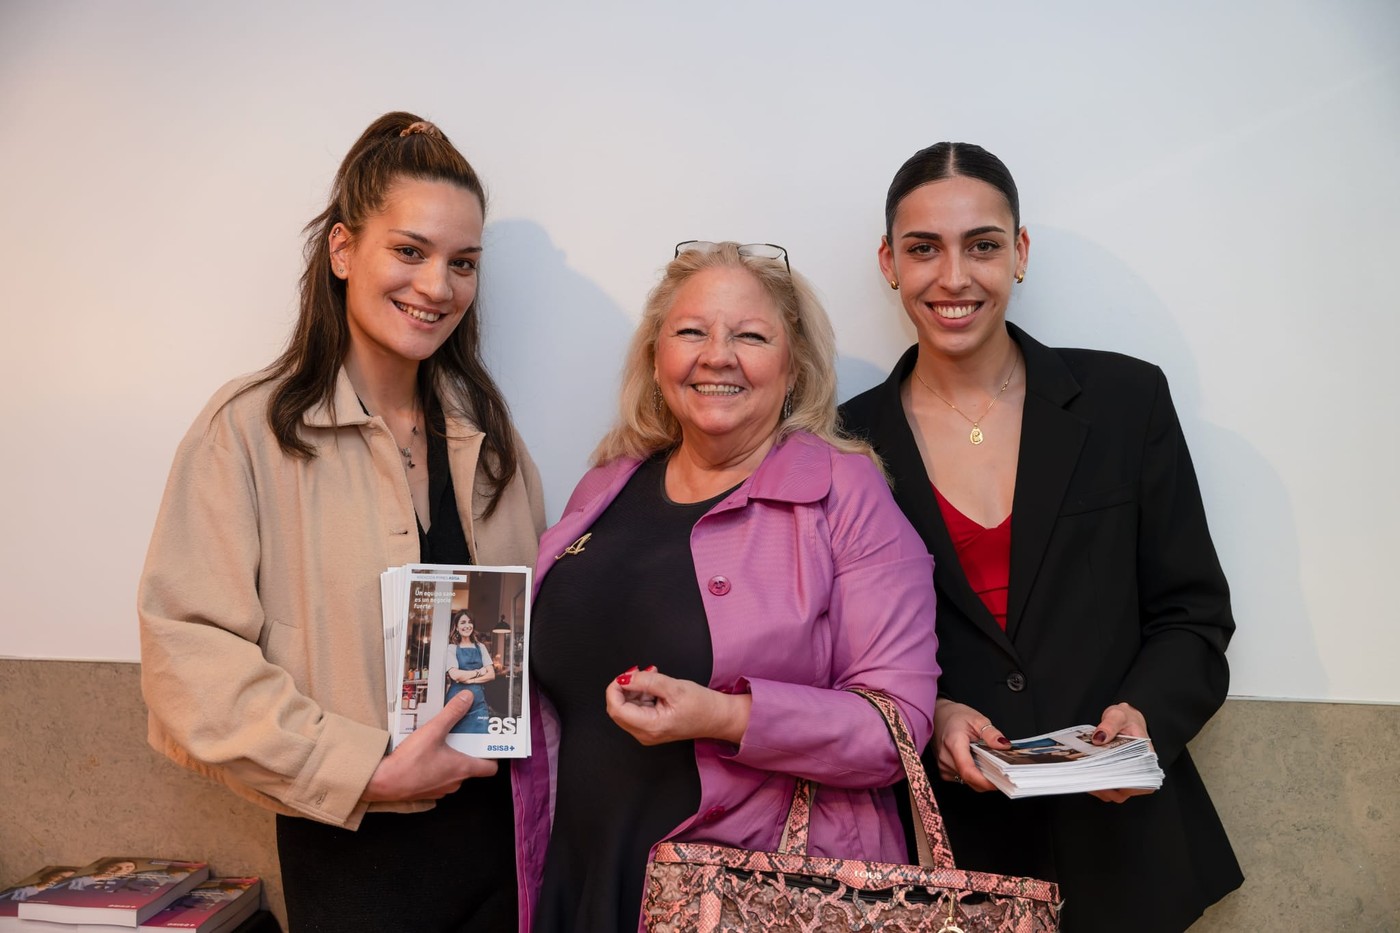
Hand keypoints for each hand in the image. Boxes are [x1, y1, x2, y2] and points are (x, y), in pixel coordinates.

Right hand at [362, 691, 496, 802]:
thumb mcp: (432, 731)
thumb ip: (451, 713)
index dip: (493, 756)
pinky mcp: (427, 790)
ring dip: (451, 758)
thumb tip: (467, 699)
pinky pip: (438, 777)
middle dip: (468, 750)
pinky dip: (437, 766)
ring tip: (443, 741)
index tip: (489, 743)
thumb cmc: (409, 762)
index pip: (490, 768)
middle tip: (464, 734)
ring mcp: (441, 788)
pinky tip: (426, 754)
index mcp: (462, 768)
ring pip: (453, 772)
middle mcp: (455, 782)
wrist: (382, 783)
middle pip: (471, 766)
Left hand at [605, 667, 750, 745]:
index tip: (625, 674)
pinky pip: (635, 711)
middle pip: (618, 710)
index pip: (616, 709)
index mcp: (650, 726)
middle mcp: (645, 734)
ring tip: (653, 679)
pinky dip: (640, 696)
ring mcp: (646, 733)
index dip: (615, 689)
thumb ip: (646, 681)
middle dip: (624, 688)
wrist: (716, 718)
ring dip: (633, 690)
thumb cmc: (701, 705)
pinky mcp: (650, 728)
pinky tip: (655, 689)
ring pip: (625, 709)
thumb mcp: (674, 687)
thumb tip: (624, 678)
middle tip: (640, 673)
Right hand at [931, 699, 1008, 791]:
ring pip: (968, 782)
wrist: (938, 716)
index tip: (1000, 782)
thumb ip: (991, 734)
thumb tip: (1004, 746)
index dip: (985, 781)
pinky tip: (978, 764)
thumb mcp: (977, 719)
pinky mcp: (944, 771)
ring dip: (981, 777)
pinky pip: (963, 779)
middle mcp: (945, 759)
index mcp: (954, 744)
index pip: (968, 771)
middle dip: (988, 779)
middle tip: (1003, 773)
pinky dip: (974, 776)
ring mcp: (943, 766)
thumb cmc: (955, 717)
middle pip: (970, 779)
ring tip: (989, 764)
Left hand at [1088, 701, 1154, 802]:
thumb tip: (1100, 738)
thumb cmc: (1125, 718)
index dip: (1129, 787)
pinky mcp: (1118, 772)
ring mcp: (1129, 771)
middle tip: (1092, 783)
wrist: (1123, 718)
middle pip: (1129, 790)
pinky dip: (1101, 787)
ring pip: (1120, 792)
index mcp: (1146, 755)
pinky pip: (1112, 787)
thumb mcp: (1117, 716)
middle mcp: (1140, 767)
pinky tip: (1089, 780)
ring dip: (1104, 791)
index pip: (1144, 780)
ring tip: (1088, 783)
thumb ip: (1109, 725)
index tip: (1110, 784)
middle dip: (1111, 790)